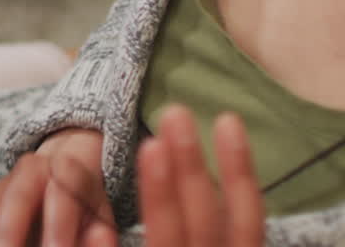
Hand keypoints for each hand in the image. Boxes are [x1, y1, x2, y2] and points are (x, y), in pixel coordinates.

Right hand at [0, 127, 112, 246]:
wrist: (59, 184)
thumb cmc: (83, 212)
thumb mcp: (100, 221)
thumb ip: (100, 237)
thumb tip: (103, 244)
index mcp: (66, 171)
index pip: (61, 199)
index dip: (60, 230)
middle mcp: (28, 172)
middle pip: (14, 201)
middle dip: (11, 236)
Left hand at [84, 105, 262, 246]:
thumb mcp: (198, 245)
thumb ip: (202, 226)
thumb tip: (186, 167)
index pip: (245, 223)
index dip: (239, 174)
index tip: (227, 118)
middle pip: (205, 226)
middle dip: (192, 170)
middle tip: (174, 112)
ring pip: (168, 243)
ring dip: (161, 197)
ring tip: (149, 145)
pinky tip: (98, 228)